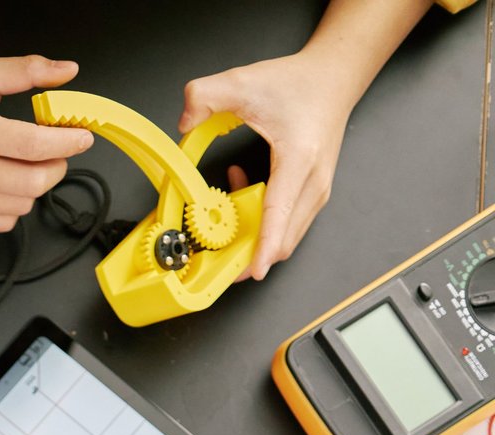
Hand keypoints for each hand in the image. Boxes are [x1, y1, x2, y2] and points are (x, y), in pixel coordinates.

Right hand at [0, 55, 93, 231]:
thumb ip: (26, 71)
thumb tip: (67, 71)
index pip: (36, 145)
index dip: (67, 142)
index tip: (81, 137)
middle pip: (35, 183)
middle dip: (56, 166)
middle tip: (54, 151)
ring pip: (22, 206)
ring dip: (32, 186)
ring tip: (19, 163)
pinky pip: (3, 223)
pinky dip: (12, 204)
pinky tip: (0, 182)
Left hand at [179, 50, 354, 278]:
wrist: (334, 77)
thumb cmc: (299, 84)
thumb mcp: (245, 80)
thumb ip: (206, 95)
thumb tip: (184, 121)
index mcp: (299, 160)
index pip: (278, 214)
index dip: (263, 247)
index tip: (253, 271)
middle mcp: (314, 183)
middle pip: (283, 239)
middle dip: (250, 253)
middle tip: (217, 245)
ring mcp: (318, 194)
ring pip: (286, 238)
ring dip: (255, 232)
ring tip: (233, 199)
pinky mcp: (314, 196)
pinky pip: (287, 225)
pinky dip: (264, 222)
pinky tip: (248, 191)